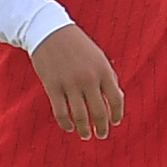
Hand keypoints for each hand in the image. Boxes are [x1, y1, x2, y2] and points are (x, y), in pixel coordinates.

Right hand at [30, 24, 124, 138]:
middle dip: (102, 127)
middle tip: (102, 135)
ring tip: (86, 135)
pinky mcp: (52, 86)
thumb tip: (117, 100)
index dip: (117, 114)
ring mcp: (70, 84)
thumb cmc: (77, 46)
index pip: (116, 99)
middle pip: (99, 111)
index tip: (115, 122)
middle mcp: (88, 79)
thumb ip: (108, 78)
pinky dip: (66, 123)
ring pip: (80, 115)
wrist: (49, 31)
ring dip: (85, 129)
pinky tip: (69, 128)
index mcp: (103, 71)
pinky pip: (61, 112)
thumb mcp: (98, 58)